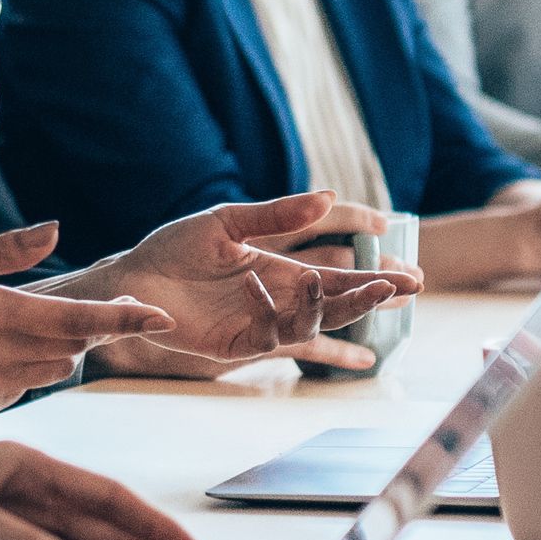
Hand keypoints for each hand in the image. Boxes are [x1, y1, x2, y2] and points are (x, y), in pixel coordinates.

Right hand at [0, 223, 170, 417]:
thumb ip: (7, 249)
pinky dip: (24, 367)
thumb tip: (56, 229)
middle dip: (87, 326)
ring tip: (19, 323)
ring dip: (55, 347)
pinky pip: (24, 384)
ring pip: (54, 368)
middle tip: (86, 305)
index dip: (124, 318)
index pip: (77, 318)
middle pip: (73, 345)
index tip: (161, 316)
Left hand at [72, 193, 412, 376]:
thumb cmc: (174, 249)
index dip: (370, 268)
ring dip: (342, 305)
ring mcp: (260, 322)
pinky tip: (290, 289)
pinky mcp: (238, 344)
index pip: (336, 270)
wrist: (130, 279)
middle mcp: (276, 298)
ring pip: (314, 321)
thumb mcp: (227, 223)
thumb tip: (327, 196)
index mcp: (278, 268)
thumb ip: (276, 214)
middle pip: (336, 300)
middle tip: (410, 284)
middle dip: (373, 294)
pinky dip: (288, 314)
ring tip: (366, 286)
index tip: (404, 259)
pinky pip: (274, 335)